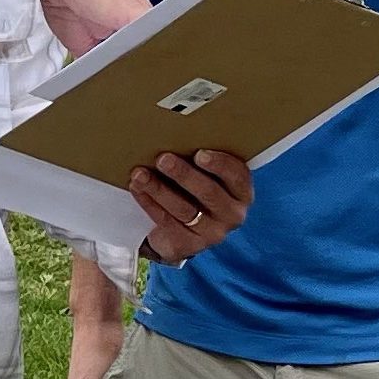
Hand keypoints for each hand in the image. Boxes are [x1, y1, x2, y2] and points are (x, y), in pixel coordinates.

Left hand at [131, 150, 252, 264]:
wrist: (180, 229)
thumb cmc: (194, 190)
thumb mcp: (205, 175)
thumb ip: (201, 160)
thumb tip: (176, 133)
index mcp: (241, 192)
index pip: (237, 176)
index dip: (220, 164)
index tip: (199, 153)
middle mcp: (232, 214)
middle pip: (209, 193)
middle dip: (183, 174)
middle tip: (162, 159)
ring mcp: (212, 233)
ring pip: (184, 209)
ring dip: (159, 189)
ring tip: (140, 174)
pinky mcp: (190, 245)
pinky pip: (167, 222)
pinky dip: (149, 204)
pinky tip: (137, 189)